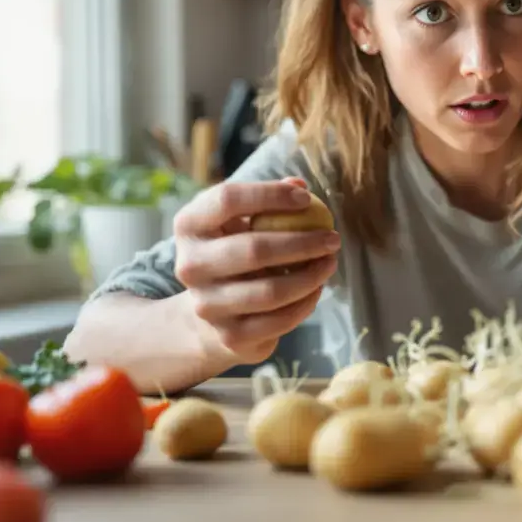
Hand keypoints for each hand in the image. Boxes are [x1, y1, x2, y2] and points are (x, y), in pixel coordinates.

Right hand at [173, 177, 339, 362]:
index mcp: (189, 226)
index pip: (227, 199)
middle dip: (303, 242)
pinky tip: (317, 289)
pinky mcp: (230, 336)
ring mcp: (207, 305)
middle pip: (254, 249)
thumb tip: (298, 186)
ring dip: (311, 276)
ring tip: (329, 263)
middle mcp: (190, 266)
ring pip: (271, 291)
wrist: (209, 315)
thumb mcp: (237, 222)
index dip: (270, 194)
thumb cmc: (231, 253)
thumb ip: (264, 201)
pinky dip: (306, 303)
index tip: (306, 198)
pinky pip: (280, 320)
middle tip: (333, 238)